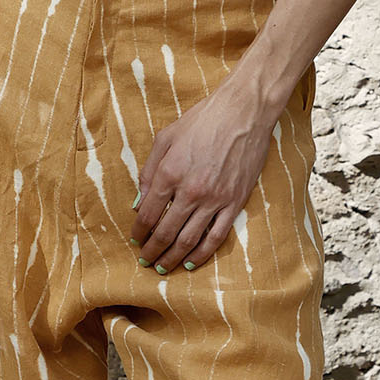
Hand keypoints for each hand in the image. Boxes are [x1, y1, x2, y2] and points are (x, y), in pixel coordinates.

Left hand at [133, 73, 283, 272]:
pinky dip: (202, 253)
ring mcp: (215, 199)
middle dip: (152, 251)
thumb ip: (148, 171)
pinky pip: (217, 236)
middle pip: (165, 232)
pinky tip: (191, 262)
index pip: (148, 214)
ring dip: (173, 258)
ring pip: (189, 240)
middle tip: (144, 261)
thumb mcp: (165, 137)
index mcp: (169, 173)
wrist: (244, 112)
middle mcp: (190, 190)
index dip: (139, 231)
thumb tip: (140, 202)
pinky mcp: (235, 202)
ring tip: (163, 267)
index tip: (135, 239)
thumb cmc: (202, 120)